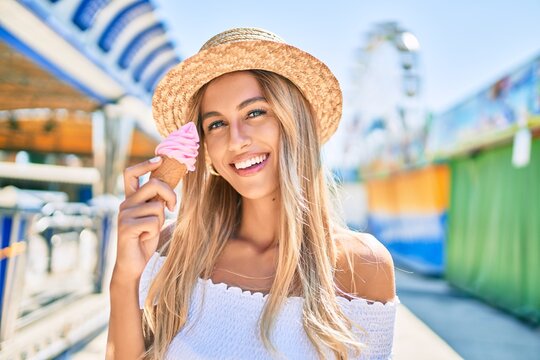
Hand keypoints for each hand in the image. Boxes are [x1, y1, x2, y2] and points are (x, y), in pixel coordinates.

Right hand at [114, 157, 176, 282]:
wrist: (132, 265)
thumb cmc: (144, 240)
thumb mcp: (153, 217)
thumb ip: (156, 202)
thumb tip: (169, 187)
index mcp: (131, 199)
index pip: (131, 173)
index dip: (145, 164)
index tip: (159, 160)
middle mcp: (125, 203)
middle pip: (153, 184)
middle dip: (170, 194)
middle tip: (173, 207)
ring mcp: (124, 214)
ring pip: (157, 207)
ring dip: (161, 221)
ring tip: (150, 232)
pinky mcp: (126, 227)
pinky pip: (153, 222)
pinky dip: (154, 232)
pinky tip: (144, 239)